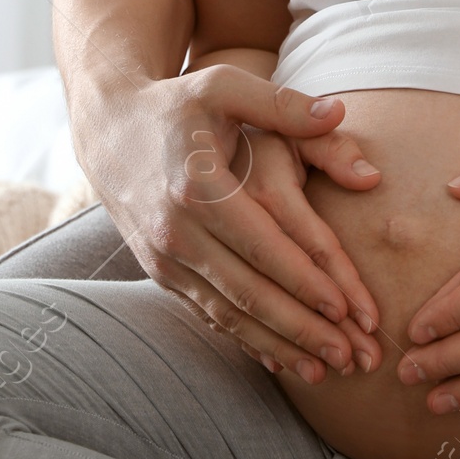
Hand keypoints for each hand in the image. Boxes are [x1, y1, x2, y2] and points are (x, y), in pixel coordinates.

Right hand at [80, 63, 383, 383]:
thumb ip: (284, 104)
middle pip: (249, 291)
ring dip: (279, 345)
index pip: (263, 246)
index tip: (347, 309)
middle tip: (351, 356)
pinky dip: (246, 340)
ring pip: (229, 313)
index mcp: (197, 187)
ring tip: (325, 371)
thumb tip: (340, 113)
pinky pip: (208, 314)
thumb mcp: (225, 88)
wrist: (107, 128)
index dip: (306, 281)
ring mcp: (164, 257)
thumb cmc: (178, 104)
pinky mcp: (160, 272)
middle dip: (303, 328)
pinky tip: (281, 360)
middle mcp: (176, 231)